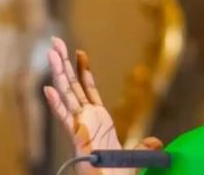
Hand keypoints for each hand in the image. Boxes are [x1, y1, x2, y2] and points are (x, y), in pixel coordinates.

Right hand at [44, 38, 161, 174]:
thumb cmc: (117, 173)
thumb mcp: (135, 154)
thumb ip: (143, 145)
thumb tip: (155, 141)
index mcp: (98, 119)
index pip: (88, 89)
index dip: (84, 70)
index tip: (80, 52)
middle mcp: (85, 119)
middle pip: (72, 85)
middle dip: (64, 63)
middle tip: (55, 41)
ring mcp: (79, 126)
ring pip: (66, 95)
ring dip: (58, 74)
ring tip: (51, 54)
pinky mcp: (77, 137)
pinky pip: (65, 118)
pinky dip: (56, 104)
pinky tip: (47, 89)